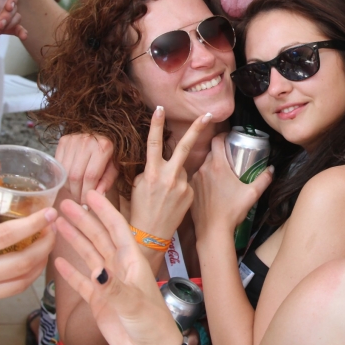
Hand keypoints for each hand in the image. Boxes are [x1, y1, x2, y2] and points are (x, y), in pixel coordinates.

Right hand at [54, 191, 190, 344]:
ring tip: (58, 225)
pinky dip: (70, 271)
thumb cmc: (152, 324)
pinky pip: (82, 281)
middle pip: (99, 237)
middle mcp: (120, 268)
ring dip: (75, 240)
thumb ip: (114, 288)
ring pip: (89, 255)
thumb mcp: (134, 304)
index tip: (91, 194)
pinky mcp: (99, 300)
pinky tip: (58, 260)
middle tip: (64, 204)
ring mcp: (109, 283)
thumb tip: (96, 270)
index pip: (117, 228)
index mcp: (132, 261)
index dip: (104, 210)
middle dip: (83, 220)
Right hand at [55, 133, 117, 203]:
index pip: (90, 176)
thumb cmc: (110, 153)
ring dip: (68, 186)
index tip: (86, 203)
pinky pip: (58, 164)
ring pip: (65, 171)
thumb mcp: (114, 167)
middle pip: (75, 175)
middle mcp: (87, 141)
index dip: (86, 192)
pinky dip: (62, 176)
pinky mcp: (63, 140)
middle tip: (79, 200)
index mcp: (103, 147)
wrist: (102, 133)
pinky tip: (69, 181)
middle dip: (76, 192)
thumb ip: (107, 181)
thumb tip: (97, 195)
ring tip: (75, 191)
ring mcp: (73, 140)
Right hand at [130, 108, 211, 239]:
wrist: (150, 235)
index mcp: (152, 172)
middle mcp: (169, 177)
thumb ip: (151, 170)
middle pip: (184, 147)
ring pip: (182, 170)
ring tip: (165, 195)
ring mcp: (182, 185)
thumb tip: (161, 162)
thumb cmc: (140, 209)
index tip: (160, 108)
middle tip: (207, 115)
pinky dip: (180, 188)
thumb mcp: (138, 185)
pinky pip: (186, 183)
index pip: (154, 143)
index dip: (156, 125)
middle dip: (196, 129)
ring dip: (175, 175)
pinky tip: (173, 202)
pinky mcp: (191, 193)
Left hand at [191, 133, 272, 240]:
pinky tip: (214, 188)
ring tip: (223, 174)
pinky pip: (198, 177)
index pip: (216, 140)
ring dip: (213, 166)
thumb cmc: (232, 212)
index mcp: (218, 166)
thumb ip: (264, 179)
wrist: (212, 231)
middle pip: (211, 152)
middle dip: (221, 152)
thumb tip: (271, 169)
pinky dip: (206, 178)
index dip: (223, 135)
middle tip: (231, 158)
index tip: (230, 138)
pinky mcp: (192, 190)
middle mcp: (204, 169)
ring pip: (204, 165)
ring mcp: (195, 179)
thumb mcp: (252, 194)